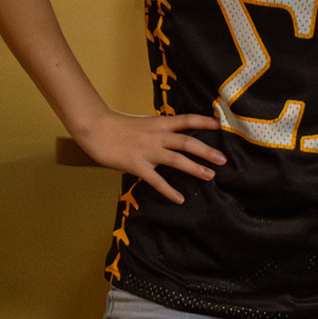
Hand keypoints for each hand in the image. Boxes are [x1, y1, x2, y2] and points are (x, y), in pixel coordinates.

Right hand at [72, 109, 224, 203]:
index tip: (220, 124)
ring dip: (195, 168)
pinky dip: (168, 190)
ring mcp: (147, 151)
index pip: (186, 119)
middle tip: (223, 160)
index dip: (204, 121)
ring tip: (210, 175)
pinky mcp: (136, 165)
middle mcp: (156, 136)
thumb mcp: (143, 122)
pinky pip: (156, 180)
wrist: (94, 128)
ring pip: (176, 159)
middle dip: (206, 151)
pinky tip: (179, 198)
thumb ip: (159, 129)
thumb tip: (174, 135)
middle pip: (186, 142)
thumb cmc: (116, 125)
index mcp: (158, 123)